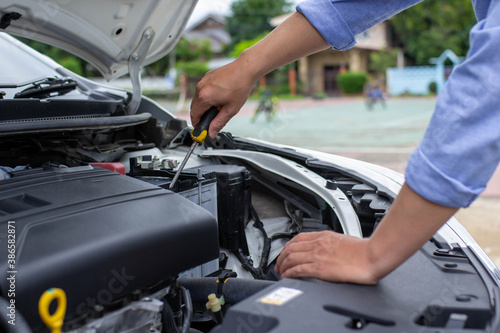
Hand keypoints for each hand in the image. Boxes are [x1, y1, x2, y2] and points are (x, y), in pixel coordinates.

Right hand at [190, 59, 255, 137]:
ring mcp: (203, 81)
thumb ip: (219, 123)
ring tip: (219, 107)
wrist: (245, 69)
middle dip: (201, 115)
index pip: (194, 115)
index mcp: (204, 97)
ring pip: (198, 99)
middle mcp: (200, 87)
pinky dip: (207, 97)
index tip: (203, 130)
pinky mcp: (206, 77)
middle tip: (212, 120)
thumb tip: (211, 132)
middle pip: (194, 107)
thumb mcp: (231, 109)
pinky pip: (202, 90)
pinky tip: (219, 97)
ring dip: (204, 106)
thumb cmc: (240, 86)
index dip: (197, 124)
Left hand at [275, 183, 457, 284]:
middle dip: (281, 257)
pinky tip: (287, 276)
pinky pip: (298, 269)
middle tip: (278, 265)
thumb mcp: (344, 241)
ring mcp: (318, 255)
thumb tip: (329, 249)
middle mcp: (318, 243)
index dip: (288, 246)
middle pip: (291, 247)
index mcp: (324, 236)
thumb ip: (332, 243)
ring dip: (282, 265)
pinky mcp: (320, 267)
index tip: (285, 252)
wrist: (372, 255)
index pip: (298, 238)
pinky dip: (289, 273)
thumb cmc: (364, 250)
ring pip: (291, 257)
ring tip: (280, 272)